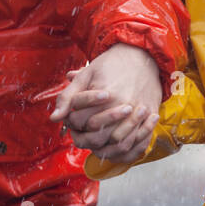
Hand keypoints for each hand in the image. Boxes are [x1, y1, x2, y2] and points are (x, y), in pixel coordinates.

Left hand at [48, 44, 161, 163]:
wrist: (142, 56)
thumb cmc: (111, 64)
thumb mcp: (86, 74)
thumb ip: (68, 96)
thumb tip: (54, 118)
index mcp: (104, 97)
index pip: (79, 122)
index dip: (71, 122)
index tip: (71, 118)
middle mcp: (122, 108)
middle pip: (97, 139)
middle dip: (84, 139)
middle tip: (80, 132)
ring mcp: (138, 114)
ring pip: (117, 145)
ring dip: (103, 147)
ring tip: (95, 138)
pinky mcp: (150, 117)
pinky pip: (138, 143)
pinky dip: (125, 149)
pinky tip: (114, 143)